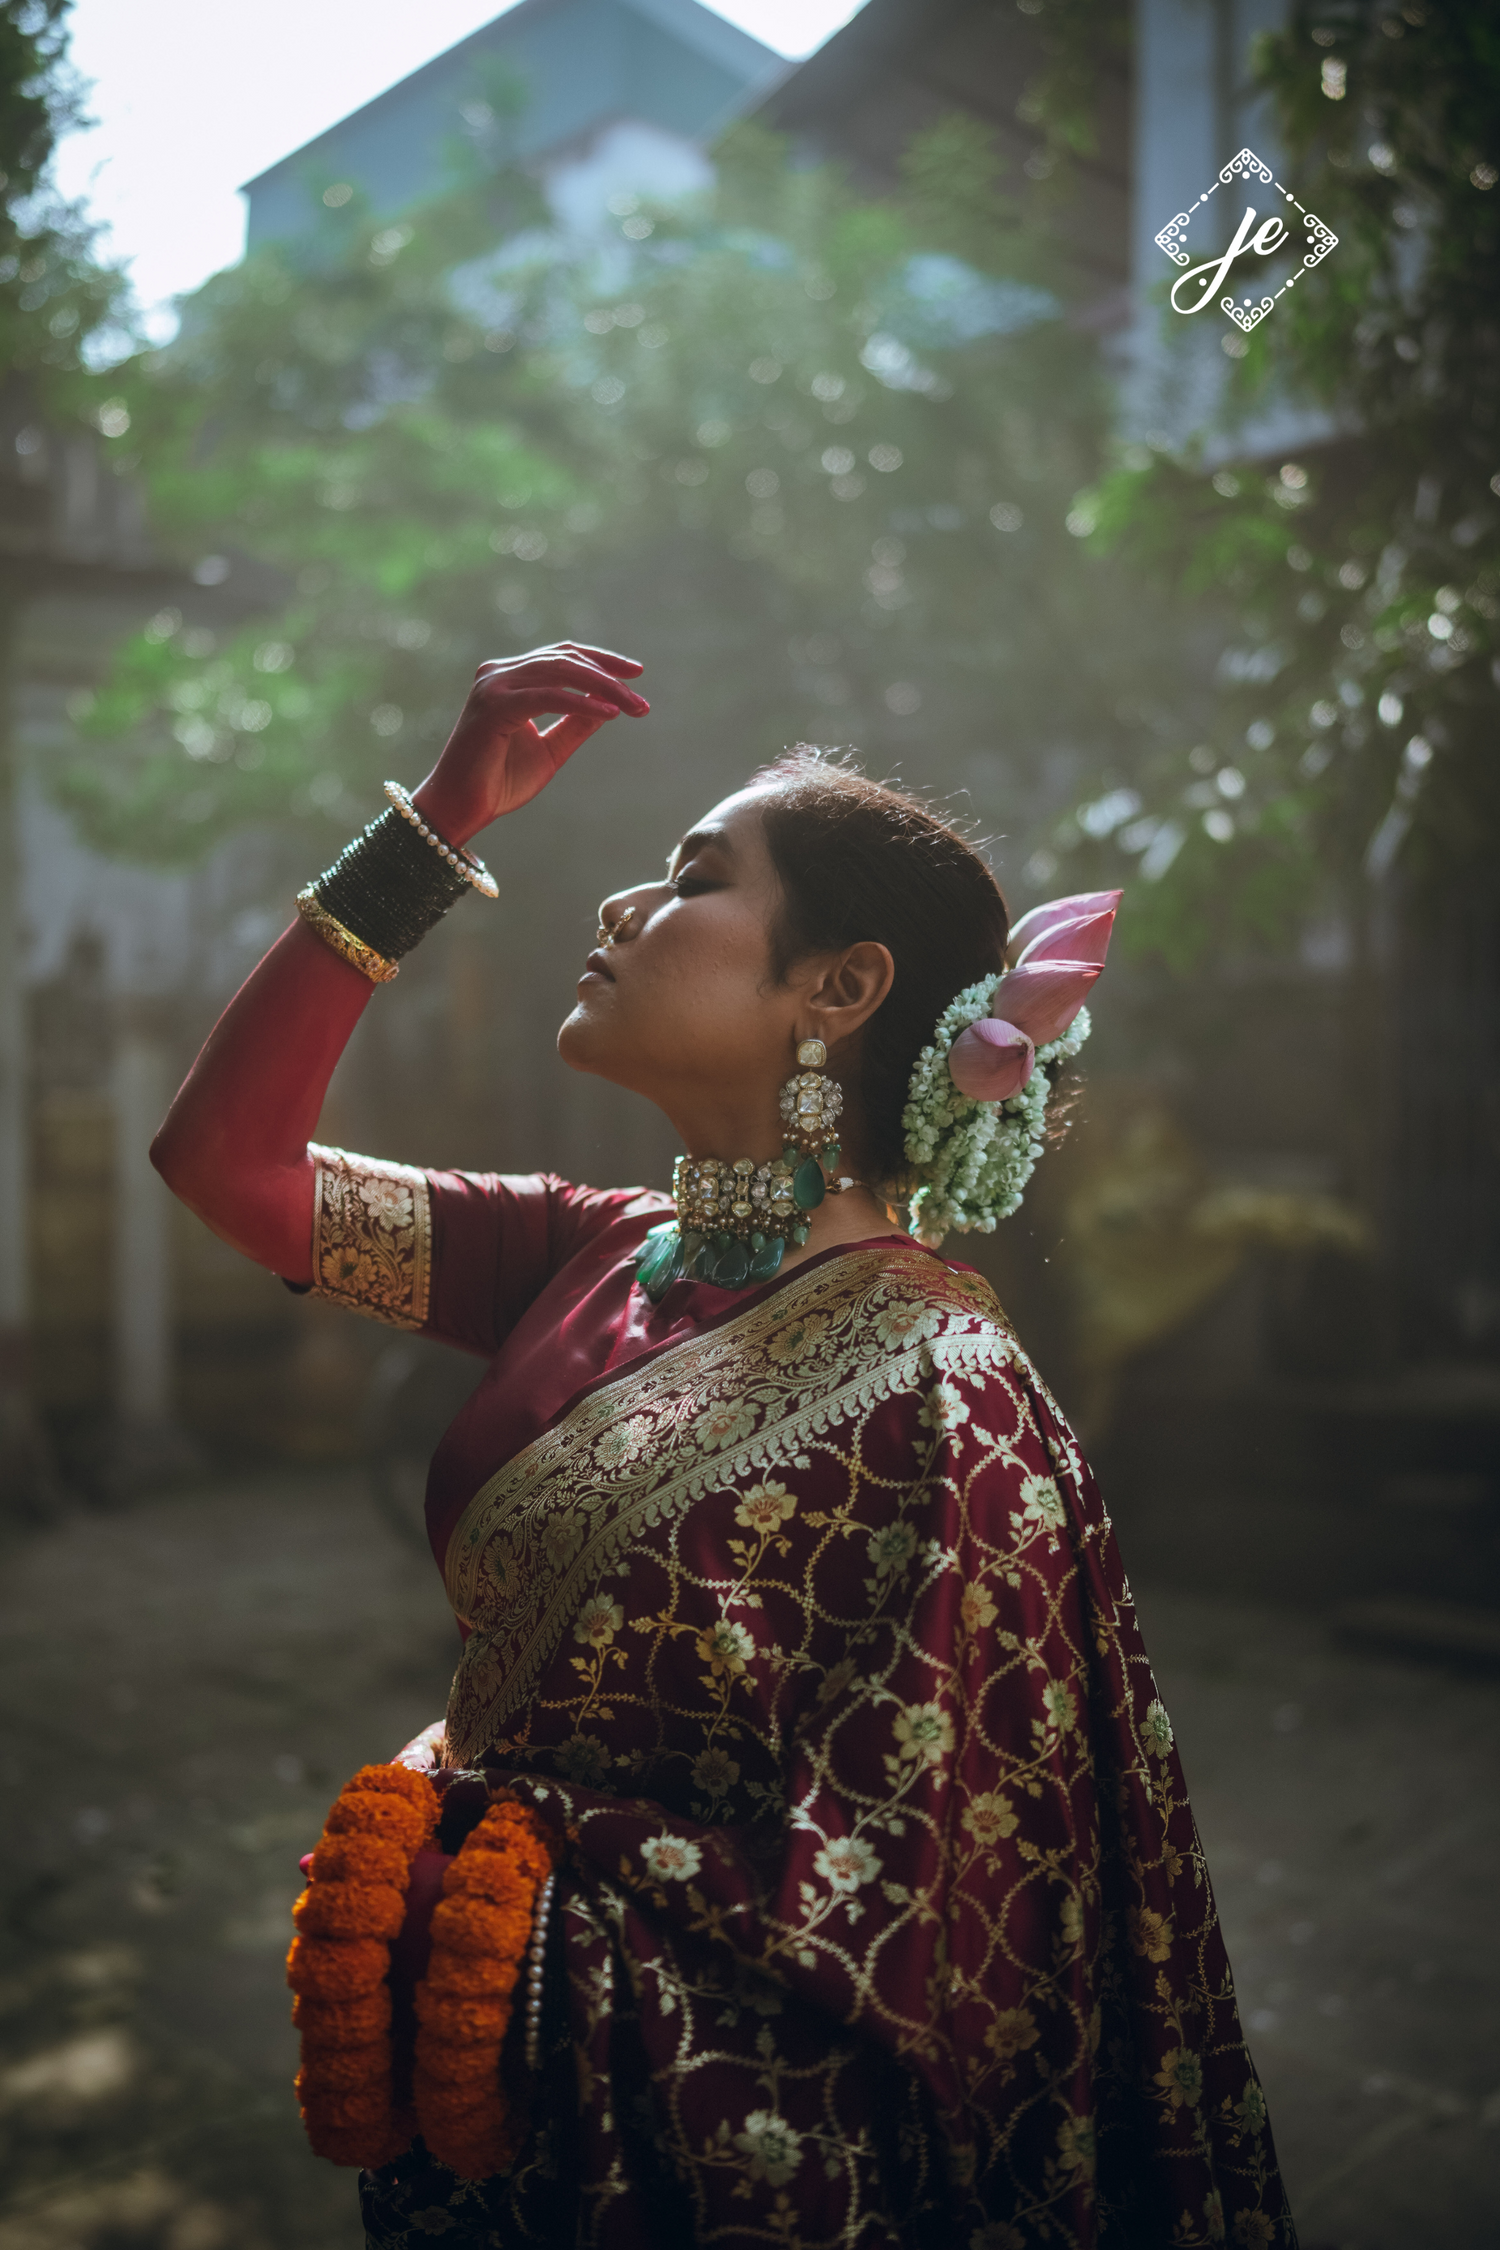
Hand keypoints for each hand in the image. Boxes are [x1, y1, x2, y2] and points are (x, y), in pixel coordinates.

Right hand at [410, 642, 646, 842]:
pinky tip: (609, 714)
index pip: (562, 656)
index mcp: (510, 678)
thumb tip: (610, 704)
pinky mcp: (494, 705)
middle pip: (566, 659)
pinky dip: (580, 703)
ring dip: (602, 688)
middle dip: (609, 676)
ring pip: (560, 672)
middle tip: (642, 702)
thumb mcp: (551, 750)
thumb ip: (576, 724)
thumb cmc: (500, 782)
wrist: (462, 808)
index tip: (636, 673)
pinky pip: (548, 696)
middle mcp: (498, 673)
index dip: (601, 661)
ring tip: (633, 707)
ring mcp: (493, 686)